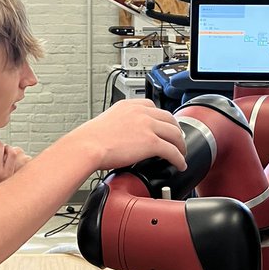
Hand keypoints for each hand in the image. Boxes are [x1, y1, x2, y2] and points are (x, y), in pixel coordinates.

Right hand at [70, 99, 185, 172]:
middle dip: (176, 130)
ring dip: (181, 145)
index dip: (163, 118)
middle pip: (169, 119)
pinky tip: (180, 164)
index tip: (165, 126)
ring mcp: (147, 126)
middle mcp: (141, 112)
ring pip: (175, 133)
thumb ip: (121, 123)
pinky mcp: (151, 142)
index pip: (154, 107)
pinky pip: (172, 151)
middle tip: (177, 141)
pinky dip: (179, 158)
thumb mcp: (107, 121)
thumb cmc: (90, 139)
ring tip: (181, 154)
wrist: (87, 146)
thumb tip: (125, 135)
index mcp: (129, 105)